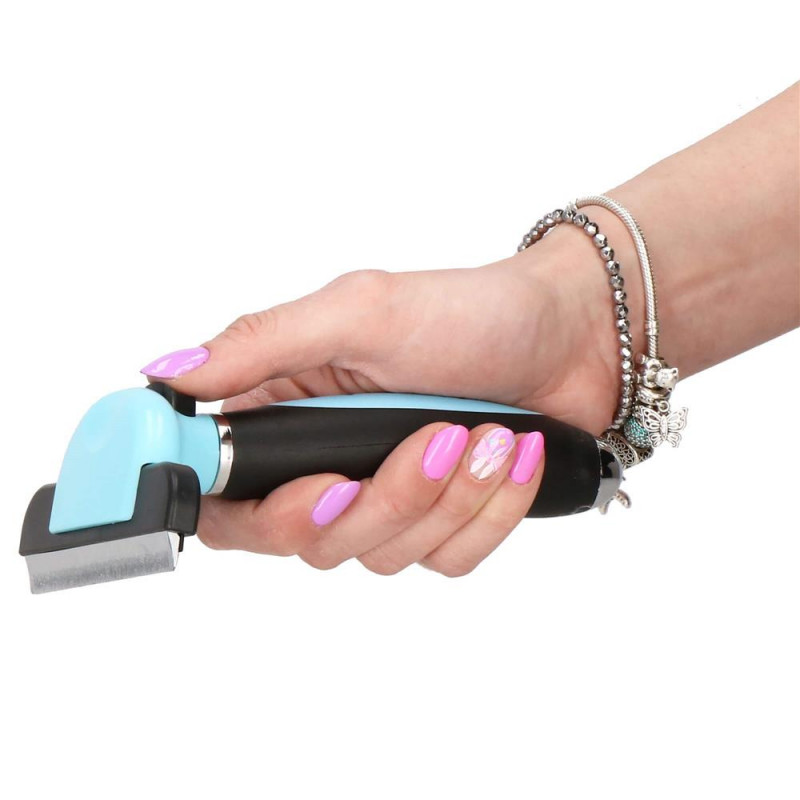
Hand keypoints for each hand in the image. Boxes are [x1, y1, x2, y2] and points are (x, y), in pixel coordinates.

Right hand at [143, 220, 629, 575]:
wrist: (567, 336)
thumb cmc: (468, 312)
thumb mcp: (360, 311)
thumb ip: (264, 345)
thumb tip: (168, 370)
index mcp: (290, 413)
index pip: (227, 498)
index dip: (255, 514)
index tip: (322, 484)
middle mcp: (327, 464)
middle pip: (309, 542)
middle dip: (385, 498)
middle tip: (437, 436)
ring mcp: (386, 501)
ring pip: (384, 555)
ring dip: (449, 498)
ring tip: (489, 434)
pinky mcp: (439, 524)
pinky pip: (447, 559)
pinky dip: (489, 513)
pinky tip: (511, 459)